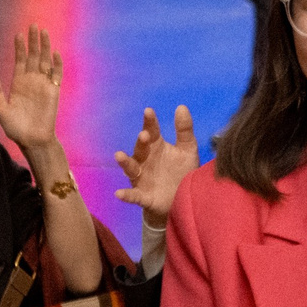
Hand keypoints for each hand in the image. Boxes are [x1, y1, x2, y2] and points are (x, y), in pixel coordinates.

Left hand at [0, 27, 63, 149]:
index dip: (19, 47)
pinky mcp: (53, 91)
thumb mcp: (0, 109)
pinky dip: (57, 64)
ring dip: (45, 47)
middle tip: (33, 25)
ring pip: (45, 61)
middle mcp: (31, 81)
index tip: (18, 34)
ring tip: (43, 32)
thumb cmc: (15, 127)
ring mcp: (43, 85)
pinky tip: (55, 53)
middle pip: (33, 56)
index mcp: (18, 83)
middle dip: (33, 41)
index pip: (19, 60)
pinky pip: (56, 74)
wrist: (32, 139)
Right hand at [114, 105, 198, 227]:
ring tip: (119, 156)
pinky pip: (133, 195)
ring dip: (125, 163)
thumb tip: (181, 107)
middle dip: (141, 142)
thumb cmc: (182, 171)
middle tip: (144, 135)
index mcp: (156, 147)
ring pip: (131, 169)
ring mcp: (142, 178)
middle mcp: (145, 160)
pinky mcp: (143, 196)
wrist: (181, 200)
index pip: (152, 131)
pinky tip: (119, 193)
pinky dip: (126, 195)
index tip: (149, 111)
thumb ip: (184, 130)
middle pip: (141, 149)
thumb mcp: (187, 150)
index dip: (150, 122)